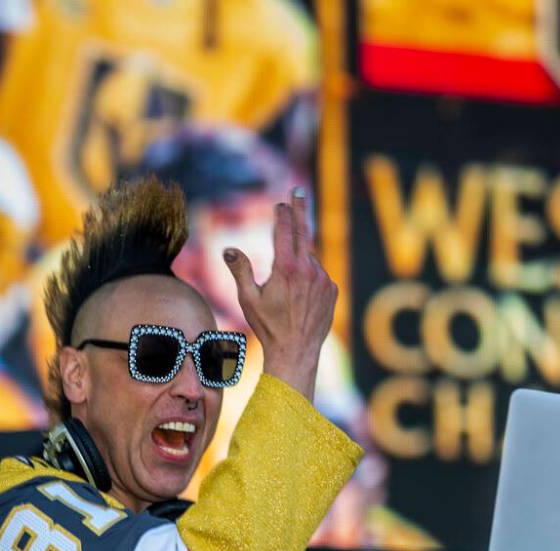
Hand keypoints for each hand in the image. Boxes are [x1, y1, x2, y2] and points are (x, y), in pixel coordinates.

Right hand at [223, 187, 336, 401]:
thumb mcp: (248, 299)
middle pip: (304, 232)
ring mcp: (323, 280)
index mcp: (286, 268)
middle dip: (300, 210)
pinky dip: (309, 277)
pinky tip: (299, 297)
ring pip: (310, 259)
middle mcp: (308, 270)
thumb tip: (228, 249)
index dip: (282, 215)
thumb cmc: (268, 327)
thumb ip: (240, 270)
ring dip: (299, 261)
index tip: (281, 203)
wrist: (296, 351)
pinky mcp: (331, 290)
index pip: (285, 231)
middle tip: (299, 192)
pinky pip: (319, 275)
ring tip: (287, 287)